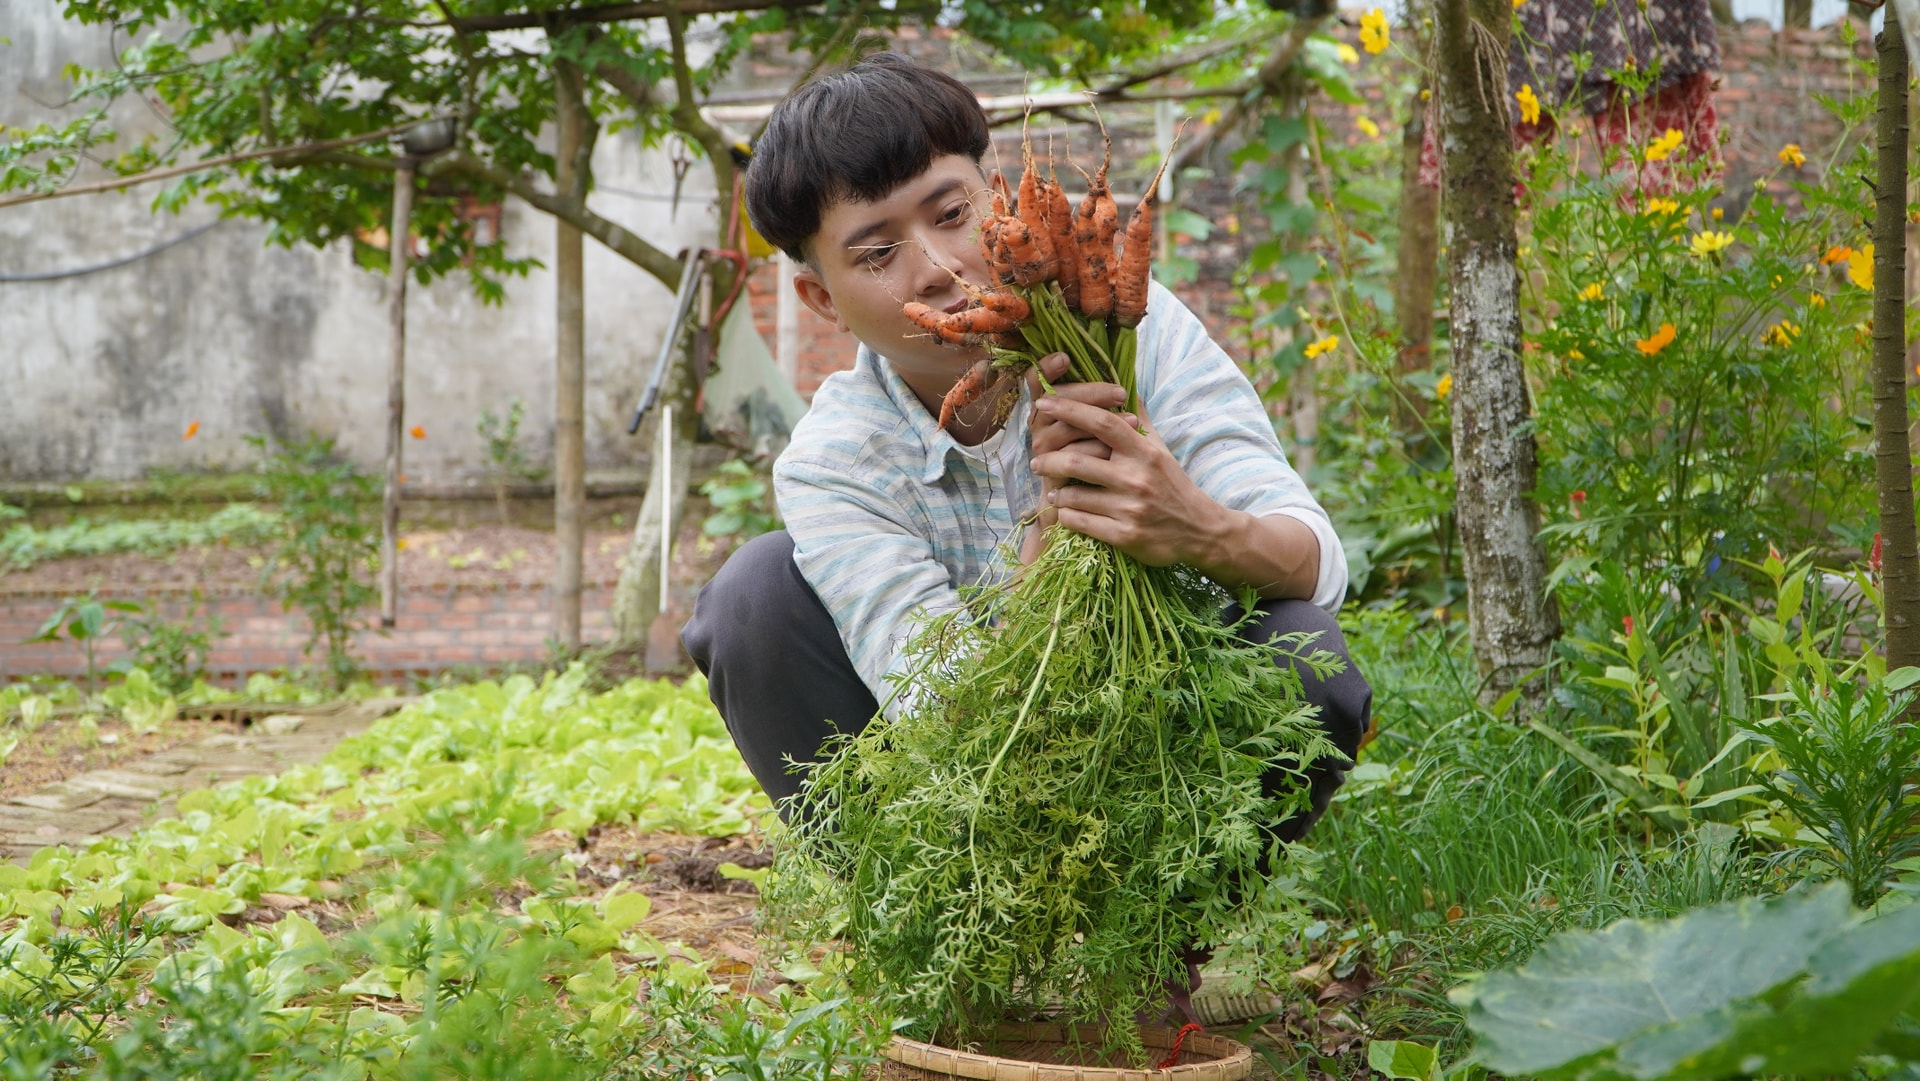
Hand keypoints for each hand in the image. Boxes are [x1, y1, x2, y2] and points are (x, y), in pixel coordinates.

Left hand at [1024, 371, 1223, 568]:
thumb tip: (1124, 384)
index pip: (1102, 422)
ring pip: (1074, 495)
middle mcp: (1136, 477)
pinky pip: (1081, 522)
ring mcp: (1130, 508)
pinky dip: (1067, 515)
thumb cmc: (1173, 484)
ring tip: (1054, 491)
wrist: (1199, 530)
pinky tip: (1066, 511)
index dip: (1069, 409)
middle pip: (1076, 461)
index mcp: (1144, 451)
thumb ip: (1139, 419)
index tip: (1043, 404)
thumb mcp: (1160, 449)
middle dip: (1048, 461)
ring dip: (1058, 493)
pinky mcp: (1126, 536)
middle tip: (1037, 461)